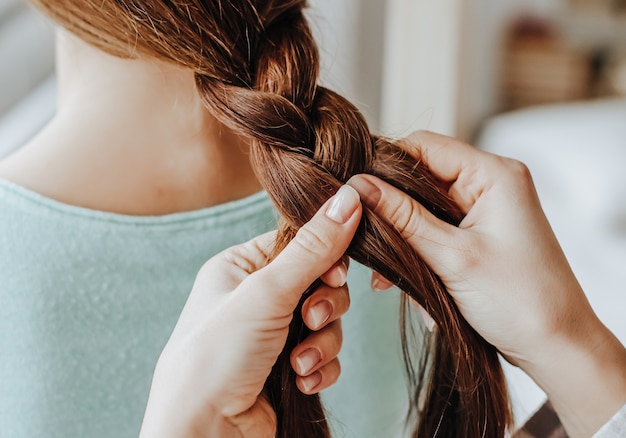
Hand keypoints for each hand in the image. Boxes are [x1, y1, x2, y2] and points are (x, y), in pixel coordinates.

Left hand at [140, 185, 361, 437]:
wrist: (204, 435)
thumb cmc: (215, 357)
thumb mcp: (266, 293)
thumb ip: (313, 249)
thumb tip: (348, 199)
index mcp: (239, 268)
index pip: (297, 244)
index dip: (323, 256)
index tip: (334, 272)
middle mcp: (255, 299)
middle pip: (319, 283)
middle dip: (324, 306)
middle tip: (312, 317)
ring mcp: (271, 334)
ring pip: (326, 322)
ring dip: (321, 342)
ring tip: (300, 360)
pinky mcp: (285, 367)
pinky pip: (323, 354)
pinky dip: (319, 367)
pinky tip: (301, 381)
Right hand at [348, 131, 625, 437]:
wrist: (558, 348)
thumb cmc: (520, 302)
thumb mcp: (451, 257)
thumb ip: (402, 217)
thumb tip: (358, 187)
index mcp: (494, 174)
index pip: (424, 146)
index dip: (384, 165)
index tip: (355, 193)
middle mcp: (491, 183)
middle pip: (421, 177)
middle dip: (392, 210)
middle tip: (364, 239)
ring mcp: (486, 209)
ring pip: (424, 208)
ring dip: (403, 238)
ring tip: (385, 277)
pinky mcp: (481, 234)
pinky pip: (437, 230)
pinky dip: (419, 252)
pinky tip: (406, 284)